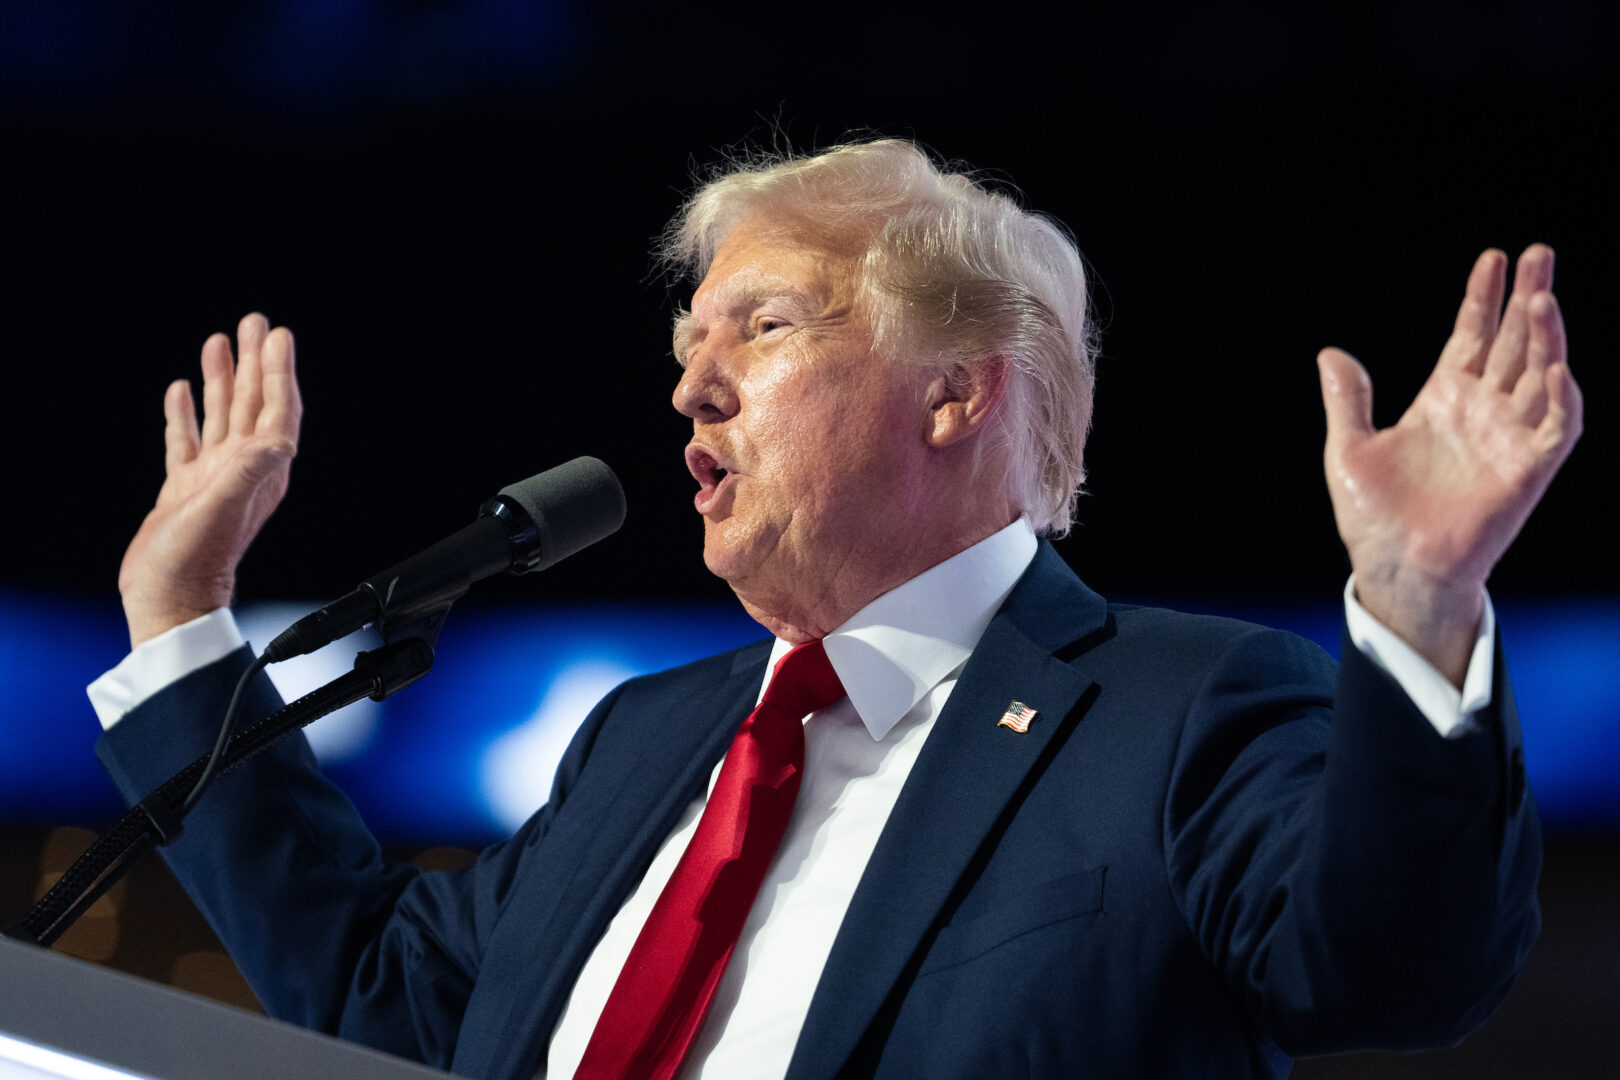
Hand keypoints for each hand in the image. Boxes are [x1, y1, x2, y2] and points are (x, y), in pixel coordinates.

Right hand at [119, 314, 301, 646]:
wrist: (166, 600)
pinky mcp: (183, 490)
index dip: (279, 372)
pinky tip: (182, 391)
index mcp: (261, 471)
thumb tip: (278, 439)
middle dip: (254, 363)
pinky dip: (186, 414)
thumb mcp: (224, 508)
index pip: (277, 410)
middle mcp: (242, 470)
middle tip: (255, 322)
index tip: (279, 336)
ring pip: (221, 416)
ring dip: (222, 380)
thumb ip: (249, 472)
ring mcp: (213, 479)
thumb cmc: (195, 562)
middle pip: (253, 404)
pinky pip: (187, 441)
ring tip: (219, 341)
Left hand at [1317, 244, 1581, 684]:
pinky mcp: (1527, 471)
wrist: (1393, 570)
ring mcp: (1507, 439)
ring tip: (1541, 297)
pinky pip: (1555, 428)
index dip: (1483, 299)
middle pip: (1513, 343)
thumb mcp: (1350, 449)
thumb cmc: (1373, 518)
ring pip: (1539, 374)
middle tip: (1539, 252)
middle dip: (1527, 298)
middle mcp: (1482, 412)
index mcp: (1442, 400)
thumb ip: (1347, 400)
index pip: (1470, 337)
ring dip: (1545, 338)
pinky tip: (1554, 368)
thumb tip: (1330, 353)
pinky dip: (1560, 398)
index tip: (1493, 259)